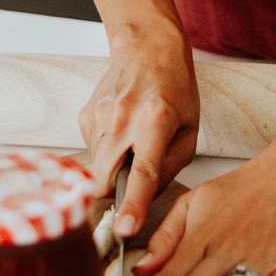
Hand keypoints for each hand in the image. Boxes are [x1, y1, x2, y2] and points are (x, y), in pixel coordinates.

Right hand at [78, 27, 199, 236]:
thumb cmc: (174, 86)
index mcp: (155, 119)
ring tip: (133, 140)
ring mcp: (99, 116)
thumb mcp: (189, 129)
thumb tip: (145, 197)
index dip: (133, 204)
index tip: (125, 228)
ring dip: (114, 167)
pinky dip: (107, 151)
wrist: (146, 46)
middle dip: (118, 190)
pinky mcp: (85, 116)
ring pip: (98, 168)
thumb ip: (170, 168)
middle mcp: (123, 117)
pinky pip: (93, 151)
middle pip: (108, 179)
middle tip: (136, 175)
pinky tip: (121, 130)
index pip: (143, 171)